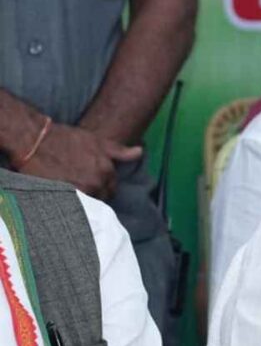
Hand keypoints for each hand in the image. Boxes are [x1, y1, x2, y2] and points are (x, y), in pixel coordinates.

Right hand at [18, 123, 141, 198]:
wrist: (36, 140)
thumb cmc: (67, 138)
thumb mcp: (98, 141)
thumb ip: (120, 151)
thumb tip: (140, 152)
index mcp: (106, 170)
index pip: (112, 189)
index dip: (103, 185)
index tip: (93, 181)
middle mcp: (96, 182)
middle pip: (101, 198)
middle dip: (95, 193)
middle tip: (81, 184)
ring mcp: (80, 191)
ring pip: (89, 203)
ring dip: (84, 199)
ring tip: (72, 189)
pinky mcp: (63, 196)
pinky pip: (73, 207)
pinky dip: (72, 204)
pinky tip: (64, 197)